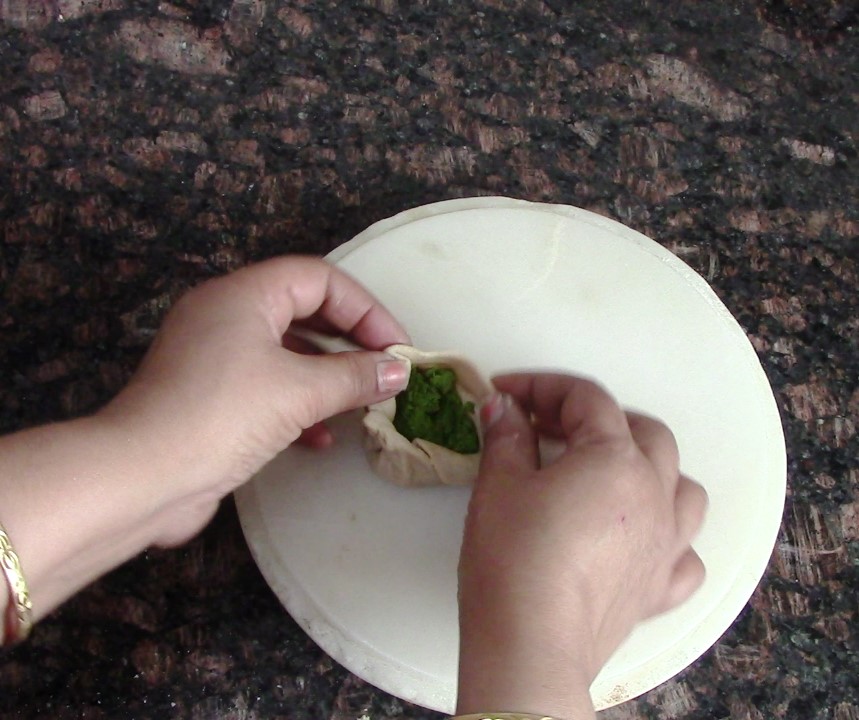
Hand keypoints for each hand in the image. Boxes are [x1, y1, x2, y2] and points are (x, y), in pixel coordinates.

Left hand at [102, 256, 409, 545]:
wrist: (142, 478)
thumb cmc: (222, 416)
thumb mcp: (299, 392)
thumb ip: (355, 376)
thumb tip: (398, 371)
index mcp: (243, 295)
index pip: (319, 278)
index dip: (365, 308)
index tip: (396, 347)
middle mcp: (224, 315)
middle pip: (303, 310)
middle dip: (349, 341)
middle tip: (384, 370)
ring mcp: (212, 357)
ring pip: (285, 351)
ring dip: (327, 375)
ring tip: (361, 402)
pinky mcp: (208, 396)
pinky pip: (265, 385)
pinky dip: (298, 403)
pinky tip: (320, 437)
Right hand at [456, 373, 707, 719]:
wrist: (530, 644)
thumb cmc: (514, 561)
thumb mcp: (499, 485)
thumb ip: (506, 436)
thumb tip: (503, 409)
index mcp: (615, 460)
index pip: (585, 399)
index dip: (541, 387)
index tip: (506, 393)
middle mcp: (654, 495)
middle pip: (643, 431)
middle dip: (594, 418)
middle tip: (545, 426)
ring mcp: (665, 543)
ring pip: (681, 486)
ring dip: (647, 466)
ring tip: (607, 471)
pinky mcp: (659, 587)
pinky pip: (684, 552)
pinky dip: (666, 535)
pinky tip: (638, 537)